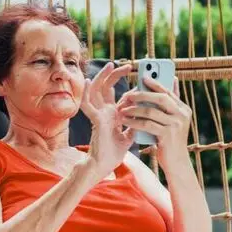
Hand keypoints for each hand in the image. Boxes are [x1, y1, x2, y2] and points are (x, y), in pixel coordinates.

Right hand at [79, 62, 135, 180]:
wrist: (103, 166)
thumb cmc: (113, 154)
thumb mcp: (129, 137)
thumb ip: (134, 125)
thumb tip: (144, 117)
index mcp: (112, 115)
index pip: (118, 95)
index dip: (127, 85)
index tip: (138, 76)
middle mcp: (105, 112)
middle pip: (107, 88)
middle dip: (115, 75)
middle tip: (127, 65)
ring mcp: (99, 115)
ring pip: (97, 91)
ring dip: (102, 77)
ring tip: (109, 64)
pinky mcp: (95, 120)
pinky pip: (88, 104)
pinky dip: (87, 92)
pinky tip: (89, 80)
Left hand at [117, 76, 191, 165]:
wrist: (177, 163)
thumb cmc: (171, 141)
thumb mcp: (173, 122)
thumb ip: (171, 105)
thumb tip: (171, 81)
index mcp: (184, 109)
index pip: (168, 92)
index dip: (155, 83)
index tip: (143, 77)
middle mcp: (182, 115)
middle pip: (160, 98)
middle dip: (142, 94)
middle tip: (128, 94)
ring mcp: (176, 125)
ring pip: (151, 111)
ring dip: (134, 109)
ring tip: (123, 109)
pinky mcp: (167, 135)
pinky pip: (146, 124)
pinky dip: (134, 122)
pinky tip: (125, 121)